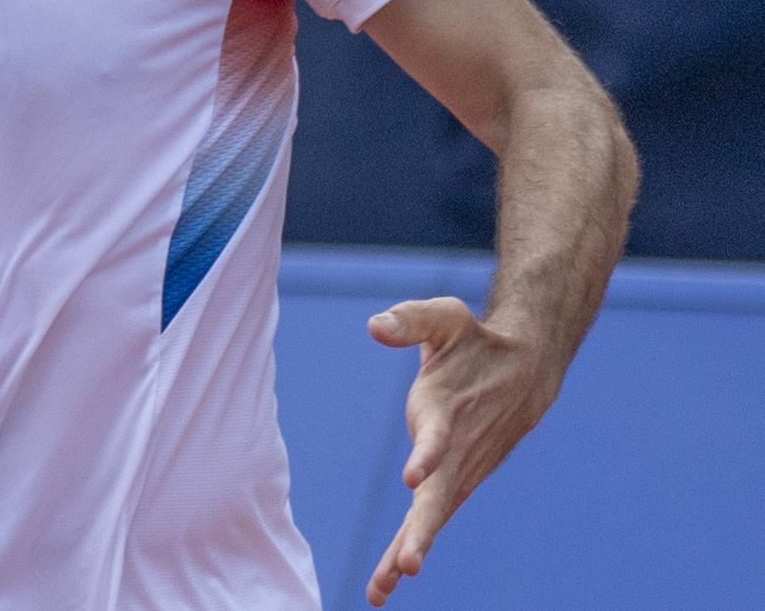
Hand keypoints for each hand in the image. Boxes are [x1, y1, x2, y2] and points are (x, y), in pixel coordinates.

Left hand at [364, 296, 558, 604]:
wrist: (527, 371)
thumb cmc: (475, 343)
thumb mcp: (444, 318)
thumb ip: (410, 319)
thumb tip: (375, 327)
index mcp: (447, 412)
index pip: (437, 437)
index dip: (427, 454)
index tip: (413, 476)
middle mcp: (455, 450)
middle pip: (440, 496)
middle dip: (422, 531)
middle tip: (407, 566)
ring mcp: (458, 471)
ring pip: (434, 517)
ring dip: (409, 551)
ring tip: (381, 590)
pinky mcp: (455, 483)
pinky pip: (431, 519)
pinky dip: (410, 547)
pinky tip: (386, 583)